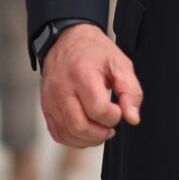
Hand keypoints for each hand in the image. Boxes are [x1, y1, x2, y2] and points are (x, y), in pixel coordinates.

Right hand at [40, 23, 142, 147]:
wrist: (67, 40)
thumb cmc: (94, 51)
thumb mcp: (120, 63)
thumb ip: (130, 91)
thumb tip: (132, 117)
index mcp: (82, 74)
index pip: (98, 109)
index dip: (114, 116)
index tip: (118, 110)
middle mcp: (62, 88)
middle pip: (80, 126)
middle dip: (101, 134)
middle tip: (110, 126)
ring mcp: (51, 100)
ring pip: (68, 133)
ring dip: (88, 139)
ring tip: (100, 129)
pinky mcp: (45, 107)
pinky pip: (57, 133)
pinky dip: (73, 139)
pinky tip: (85, 132)